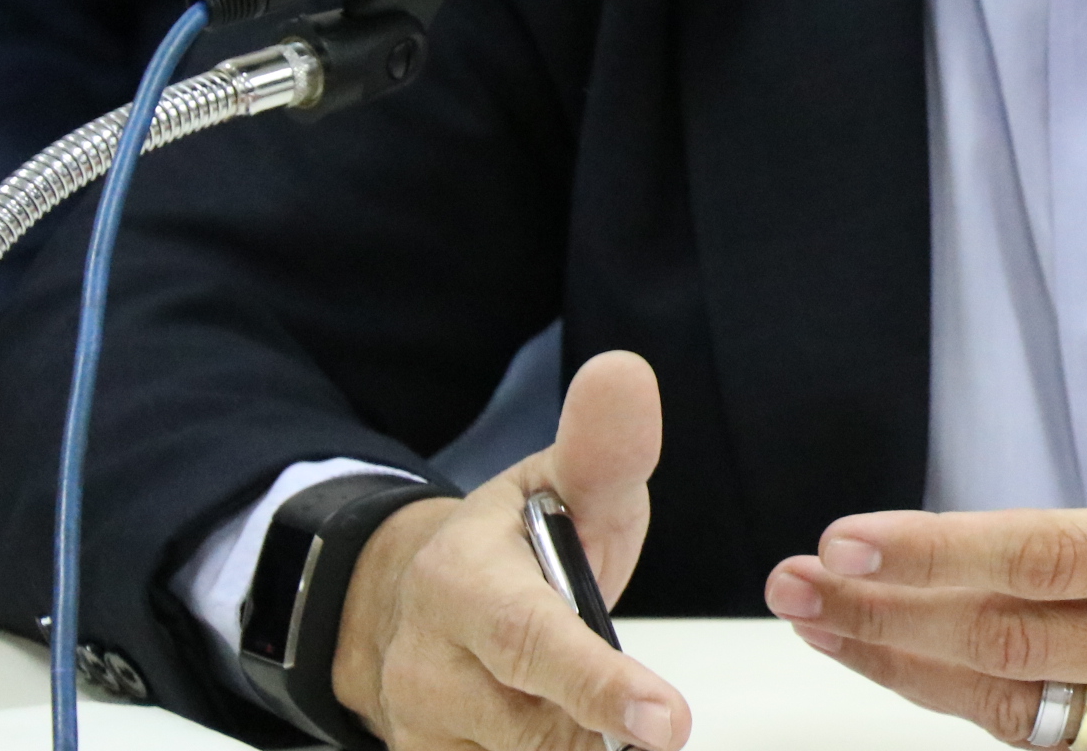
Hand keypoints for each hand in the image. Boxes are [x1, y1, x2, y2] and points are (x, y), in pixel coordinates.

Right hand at [334, 350, 692, 749]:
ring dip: (579, 743)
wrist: (422, 601)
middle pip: (529, 725)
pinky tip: (581, 730)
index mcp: (460, 579)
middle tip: (662, 730)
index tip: (666, 722)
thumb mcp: (564, 486)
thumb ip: (604, 448)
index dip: (599, 685)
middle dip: (598, 730)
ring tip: (610, 710)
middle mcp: (425, 662)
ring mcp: (420, 726)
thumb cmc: (519, 543)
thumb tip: (627, 372)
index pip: (531, 639)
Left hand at [763, 237, 1086, 750]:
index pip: (1042, 557)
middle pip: (1008, 647)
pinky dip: (986, 718)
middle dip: (886, 618)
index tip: (846, 538)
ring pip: (1022, 715)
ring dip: (912, 674)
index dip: (934, 553)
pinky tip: (920, 677)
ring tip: (824, 630)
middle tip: (793, 584)